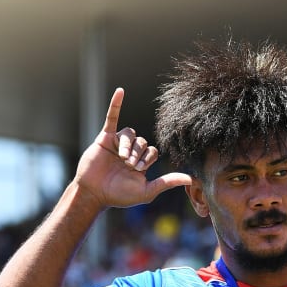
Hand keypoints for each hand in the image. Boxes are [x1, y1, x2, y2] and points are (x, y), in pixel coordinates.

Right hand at [74, 87, 191, 208]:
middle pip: (142, 142)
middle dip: (137, 154)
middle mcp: (130, 152)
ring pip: (130, 134)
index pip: (153, 151)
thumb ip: (167, 183)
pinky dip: (116, 104)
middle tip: (129, 166)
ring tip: (123, 158)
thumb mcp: (147, 191)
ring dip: (128, 146)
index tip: (139, 169)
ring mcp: (118, 144)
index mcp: (140, 163)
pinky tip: (120, 91)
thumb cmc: (119, 195)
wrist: (94, 193)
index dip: (148, 158)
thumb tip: (191, 179)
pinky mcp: (105, 138)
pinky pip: (112, 117)